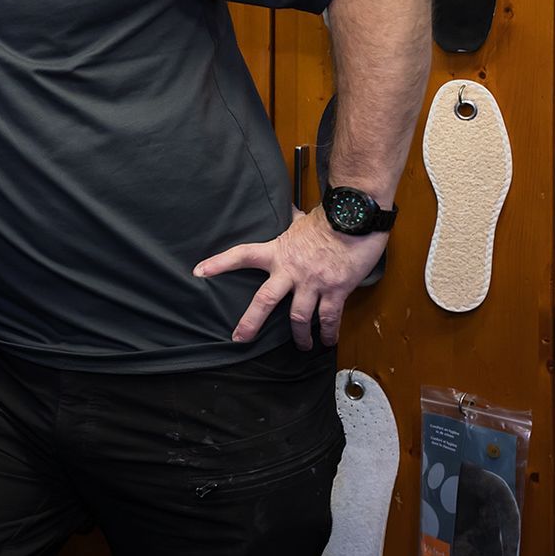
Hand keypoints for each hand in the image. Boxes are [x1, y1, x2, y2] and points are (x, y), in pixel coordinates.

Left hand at [193, 206, 388, 348]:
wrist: (356, 219)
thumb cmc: (328, 218)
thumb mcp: (301, 220)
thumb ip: (291, 221)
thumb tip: (288, 209)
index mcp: (278, 251)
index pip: (242, 255)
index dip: (219, 263)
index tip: (199, 272)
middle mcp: (291, 270)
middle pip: (265, 300)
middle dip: (251, 321)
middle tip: (239, 338)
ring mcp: (313, 282)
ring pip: (299, 317)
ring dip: (299, 336)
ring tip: (301, 346)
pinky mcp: (336, 290)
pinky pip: (330, 318)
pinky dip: (329, 332)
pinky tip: (328, 341)